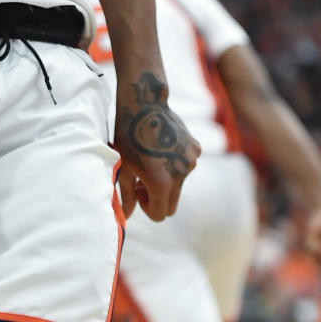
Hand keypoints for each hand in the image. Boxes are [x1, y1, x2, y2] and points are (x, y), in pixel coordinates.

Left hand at [115, 73, 200, 220]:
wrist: (145, 105)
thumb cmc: (128, 137)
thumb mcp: (124, 168)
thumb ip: (127, 196)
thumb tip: (127, 216)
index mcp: (161, 184)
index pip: (160, 214)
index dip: (147, 208)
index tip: (138, 192)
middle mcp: (181, 174)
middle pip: (172, 204)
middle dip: (157, 199)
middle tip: (142, 181)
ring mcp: (191, 161)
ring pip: (179, 184)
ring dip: (167, 180)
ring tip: (151, 160)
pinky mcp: (196, 148)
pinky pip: (186, 166)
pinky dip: (175, 164)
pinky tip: (162, 147)